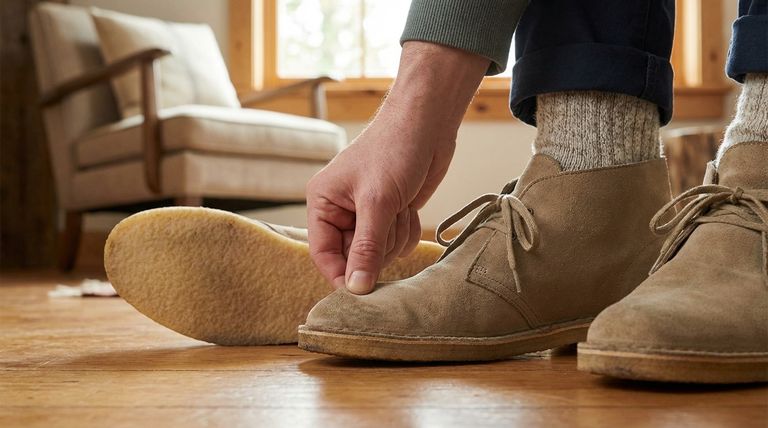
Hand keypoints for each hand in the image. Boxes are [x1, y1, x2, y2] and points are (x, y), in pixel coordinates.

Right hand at [307, 112, 454, 293]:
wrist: (428, 123)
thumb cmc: (394, 150)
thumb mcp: (377, 202)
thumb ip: (366, 248)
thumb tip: (355, 289)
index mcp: (323, 202)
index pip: (323, 253)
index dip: (341, 274)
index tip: (361, 292)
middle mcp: (341, 210)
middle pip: (354, 257)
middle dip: (377, 246)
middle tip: (389, 221)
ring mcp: (368, 213)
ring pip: (379, 252)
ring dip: (395, 235)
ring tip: (400, 206)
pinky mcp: (391, 213)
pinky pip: (397, 242)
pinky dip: (406, 229)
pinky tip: (409, 206)